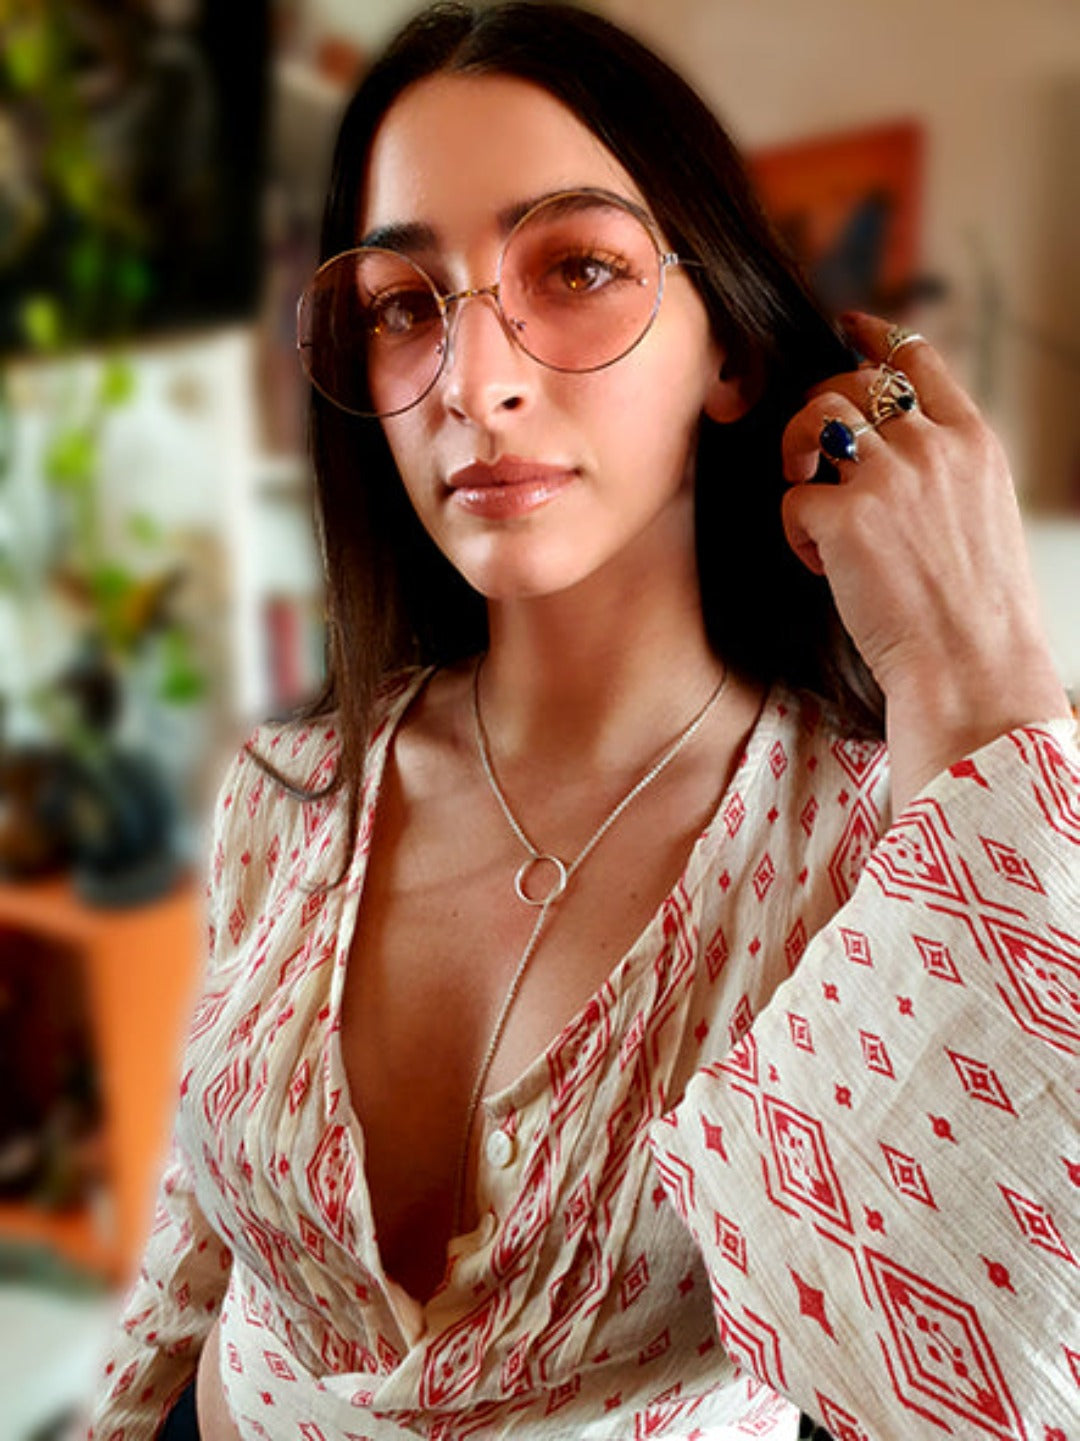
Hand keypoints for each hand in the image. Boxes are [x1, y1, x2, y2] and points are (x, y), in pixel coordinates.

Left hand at [781, 311, 1069, 810]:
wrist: (973, 668)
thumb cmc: (976, 611)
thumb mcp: (980, 517)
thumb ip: (943, 471)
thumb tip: (893, 450)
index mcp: (974, 442)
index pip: (919, 357)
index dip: (873, 336)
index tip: (846, 326)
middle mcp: (933, 447)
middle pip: (852, 382)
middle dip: (818, 409)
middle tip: (809, 458)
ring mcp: (889, 478)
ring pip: (816, 417)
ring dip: (798, 452)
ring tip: (809, 499)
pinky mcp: (844, 518)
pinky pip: (794, 496)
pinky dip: (796, 529)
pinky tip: (820, 564)